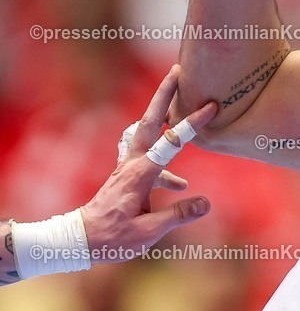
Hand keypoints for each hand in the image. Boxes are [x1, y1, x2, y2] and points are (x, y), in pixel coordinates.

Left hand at [80, 65, 214, 262]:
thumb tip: (206, 203)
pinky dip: (167, 164)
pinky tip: (181, 185)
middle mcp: (133, 163)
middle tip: (177, 70)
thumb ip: (178, 215)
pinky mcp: (129, 176)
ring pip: (148, 133)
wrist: (78, 240)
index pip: (171, 142)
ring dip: (164, 114)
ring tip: (182, 102)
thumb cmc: (112, 238)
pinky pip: (151, 159)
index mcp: (140, 174)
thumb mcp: (148, 232)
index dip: (192, 123)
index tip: (211, 106)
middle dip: (164, 94)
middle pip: (151, 121)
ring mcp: (129, 167)